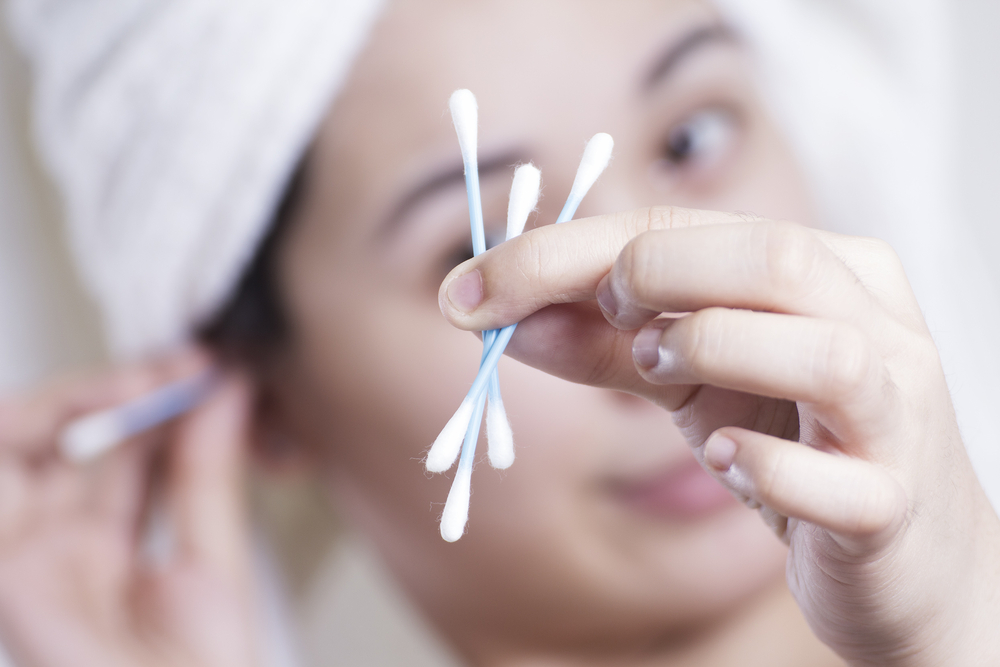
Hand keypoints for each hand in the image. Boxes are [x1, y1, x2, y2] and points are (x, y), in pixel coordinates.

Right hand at [0, 351, 258, 666]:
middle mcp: (56, 550)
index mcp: (108, 549)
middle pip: (67, 442)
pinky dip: (30, 430)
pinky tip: (103, 405)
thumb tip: (227, 391)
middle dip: (118, 393)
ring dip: (78, 401)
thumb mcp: (211, 561)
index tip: (206, 368)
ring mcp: (26, 561)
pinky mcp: (6, 575)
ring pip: (18, 447)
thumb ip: (208, 475)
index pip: (120, 453)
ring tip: (147, 384)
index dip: (155, 404)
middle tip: (180, 366)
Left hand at [438, 207, 999, 665]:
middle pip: (772, 258)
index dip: (566, 251)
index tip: (472, 289)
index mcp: (824, 268)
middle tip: (603, 315)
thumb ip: (602, 345)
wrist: (900, 556)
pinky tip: (722, 459)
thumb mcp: (686, 379)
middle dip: (654, 274)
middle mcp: (874, 322)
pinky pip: (838, 480)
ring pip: (823, 352)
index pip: (686, 228)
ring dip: (712, 349)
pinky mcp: (895, 502)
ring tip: (659, 370)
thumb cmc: (788, 439)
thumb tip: (499, 314)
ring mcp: (897, 412)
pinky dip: (762, 464)